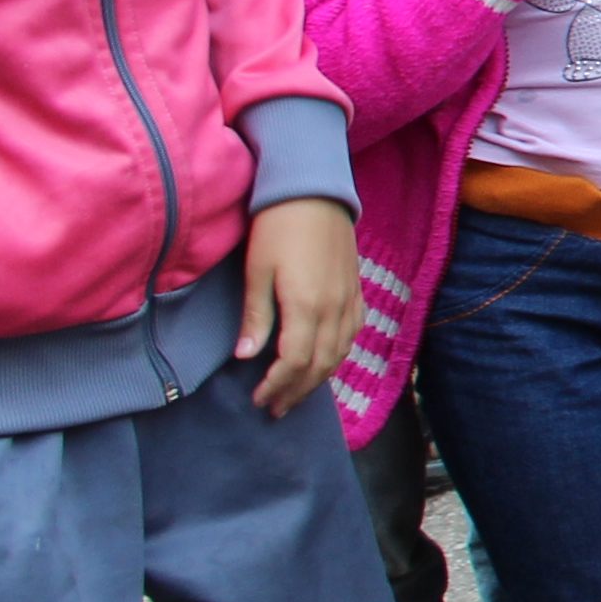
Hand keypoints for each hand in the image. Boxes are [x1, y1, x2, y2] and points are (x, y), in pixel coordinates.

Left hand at [235, 201, 359, 413]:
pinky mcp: (355, 291)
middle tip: (275, 408)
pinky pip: (352, 334)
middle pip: (320, 365)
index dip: (276, 386)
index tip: (258, 400)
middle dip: (297, 391)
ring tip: (297, 393)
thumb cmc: (277, 228)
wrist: (314, 193)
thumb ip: (256, 316)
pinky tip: (325, 361)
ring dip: (318, 379)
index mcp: (306, 307)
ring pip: (340, 353)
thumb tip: (245, 356)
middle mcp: (333, 310)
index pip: (294, 362)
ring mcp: (349, 301)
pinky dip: (338, 356)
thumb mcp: (256, 271)